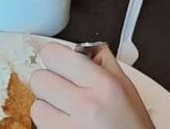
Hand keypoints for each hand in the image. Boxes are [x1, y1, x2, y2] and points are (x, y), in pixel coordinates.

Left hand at [30, 42, 155, 128]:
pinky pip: (41, 127)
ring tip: (68, 112)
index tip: (59, 62)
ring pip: (36, 107)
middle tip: (64, 90)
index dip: (55, 57)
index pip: (53, 55)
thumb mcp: (126, 87)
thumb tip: (81, 48)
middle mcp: (87, 107)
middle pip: (39, 79)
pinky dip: (50, 125)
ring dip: (48, 108)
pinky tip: (68, 124)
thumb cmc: (133, 127)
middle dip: (50, 82)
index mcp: (104, 86)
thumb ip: (102, 62)